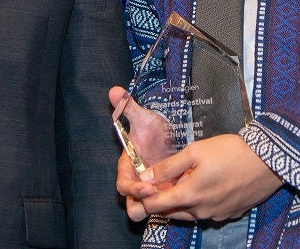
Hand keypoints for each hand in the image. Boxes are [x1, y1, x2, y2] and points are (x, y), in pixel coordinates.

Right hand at [108, 86, 174, 220]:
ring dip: (156, 207)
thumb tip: (114, 91)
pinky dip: (171, 204)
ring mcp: (150, 189)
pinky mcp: (164, 193)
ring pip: (146, 209)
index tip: (146, 188)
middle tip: (160, 196)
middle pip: (132, 205)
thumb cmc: (154, 128)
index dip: (132, 189)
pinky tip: (185, 195)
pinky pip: (164, 206)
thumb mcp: (144, 117)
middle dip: (143, 204)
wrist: (172, 135)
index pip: (123, 185)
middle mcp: (136, 181)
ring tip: (173, 198)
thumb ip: (129, 107)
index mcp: (127, 167)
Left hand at [136, 134, 282, 221]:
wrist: (269, 160)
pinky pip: (207, 211)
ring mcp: (216, 214)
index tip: (140, 185)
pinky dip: (200, 202)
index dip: (143, 197)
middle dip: (162, 199)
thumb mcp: (196, 151)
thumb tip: (146, 176)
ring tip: (183, 181)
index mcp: (189, 195)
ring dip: (181, 201)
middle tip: (161, 181)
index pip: (155, 205)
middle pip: (171, 211)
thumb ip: (169, 166)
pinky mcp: (229, 213)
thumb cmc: (231, 151)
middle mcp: (201, 211)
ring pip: (189, 212)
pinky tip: (206, 185)